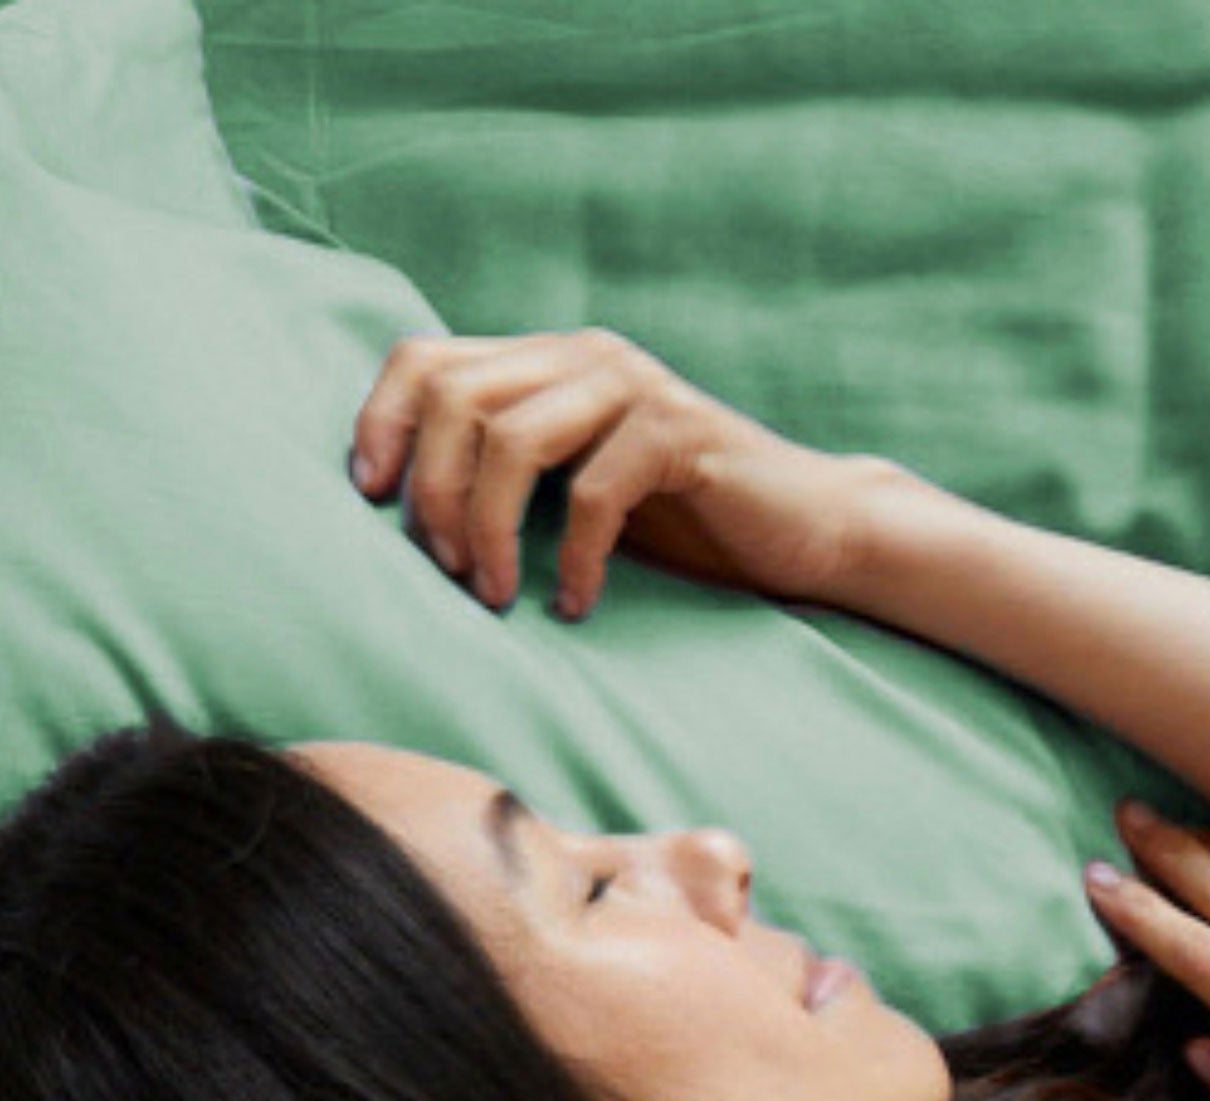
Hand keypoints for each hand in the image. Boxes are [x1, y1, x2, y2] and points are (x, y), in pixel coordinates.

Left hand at [347, 327, 893, 620]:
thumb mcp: (582, 489)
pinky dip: (572, 559)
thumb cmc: (693, 523)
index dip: (382, 424)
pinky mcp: (676, 432)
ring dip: (488, 528)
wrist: (809, 529)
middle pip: (456, 399)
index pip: (426, 361)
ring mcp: (632, 386)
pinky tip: (576, 606)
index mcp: (549, 360)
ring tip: (496, 595)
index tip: (370, 499)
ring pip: (511, 440)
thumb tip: (410, 509)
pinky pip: (591, 492)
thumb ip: (516, 471)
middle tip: (448, 571)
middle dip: (434, 493)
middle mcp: (584, 355)